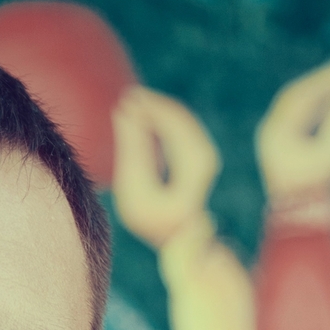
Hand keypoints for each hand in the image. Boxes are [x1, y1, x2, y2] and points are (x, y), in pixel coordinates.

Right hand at [112, 86, 221, 248]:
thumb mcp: (132, 185)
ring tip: (133, 102)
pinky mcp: (203, 157)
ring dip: (159, 110)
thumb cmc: (148, 214)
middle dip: (156, 108)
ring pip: (184, 124)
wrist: (174, 233)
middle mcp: (204, 167)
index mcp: (188, 182)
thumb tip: (123, 110)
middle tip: (129, 96)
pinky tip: (146, 115)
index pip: (173, 133)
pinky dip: (165, 119)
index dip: (152, 113)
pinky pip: (184, 129)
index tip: (127, 102)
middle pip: (181, 125)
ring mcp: (206, 161)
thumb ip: (131, 148)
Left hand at [256, 59, 329, 207]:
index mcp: (276, 132)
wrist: (301, 221)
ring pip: (302, 106)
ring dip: (325, 93)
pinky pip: (305, 119)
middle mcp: (271, 131)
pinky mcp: (285, 147)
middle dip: (327, 82)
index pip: (304, 95)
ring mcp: (277, 139)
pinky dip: (323, 108)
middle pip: (301, 97)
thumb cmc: (317, 192)